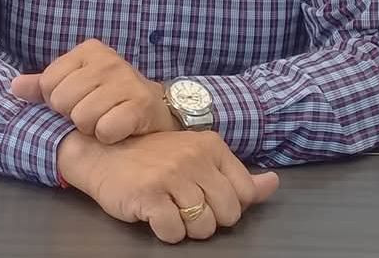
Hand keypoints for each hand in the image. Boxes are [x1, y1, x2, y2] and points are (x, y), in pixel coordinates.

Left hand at [10, 39, 175, 143]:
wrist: (155, 108)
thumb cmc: (109, 95)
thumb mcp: (76, 84)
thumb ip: (44, 86)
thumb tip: (13, 87)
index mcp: (88, 50)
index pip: (48, 83)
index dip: (57, 101)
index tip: (77, 100)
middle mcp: (107, 60)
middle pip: (63, 102)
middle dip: (73, 115)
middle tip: (92, 112)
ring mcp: (125, 80)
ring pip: (82, 118)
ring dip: (91, 128)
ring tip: (105, 120)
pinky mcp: (140, 105)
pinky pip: (105, 130)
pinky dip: (108, 136)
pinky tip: (119, 129)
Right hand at [57, 129, 279, 243]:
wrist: (104, 152)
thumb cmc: (153, 158)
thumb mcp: (198, 157)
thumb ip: (236, 175)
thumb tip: (273, 184)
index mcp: (211, 146)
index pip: (244, 193)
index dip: (227, 206)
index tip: (206, 198)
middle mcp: (195, 157)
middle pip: (227, 215)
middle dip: (209, 220)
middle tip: (185, 206)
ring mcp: (172, 175)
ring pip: (203, 227)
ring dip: (186, 228)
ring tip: (169, 209)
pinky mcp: (150, 195)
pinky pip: (173, 233)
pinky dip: (165, 232)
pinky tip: (154, 215)